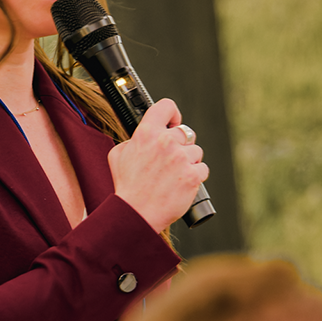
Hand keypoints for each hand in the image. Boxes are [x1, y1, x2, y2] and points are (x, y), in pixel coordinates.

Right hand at [108, 98, 208, 231]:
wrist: (136, 214)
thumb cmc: (127, 187)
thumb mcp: (118, 155)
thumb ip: (134, 139)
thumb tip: (148, 133)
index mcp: (146, 133)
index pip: (166, 106)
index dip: (172, 114)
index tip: (173, 123)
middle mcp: (165, 142)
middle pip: (186, 133)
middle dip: (180, 145)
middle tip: (170, 161)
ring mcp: (180, 159)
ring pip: (196, 151)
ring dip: (189, 161)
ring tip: (173, 175)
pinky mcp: (193, 176)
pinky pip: (203, 168)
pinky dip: (195, 176)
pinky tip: (181, 183)